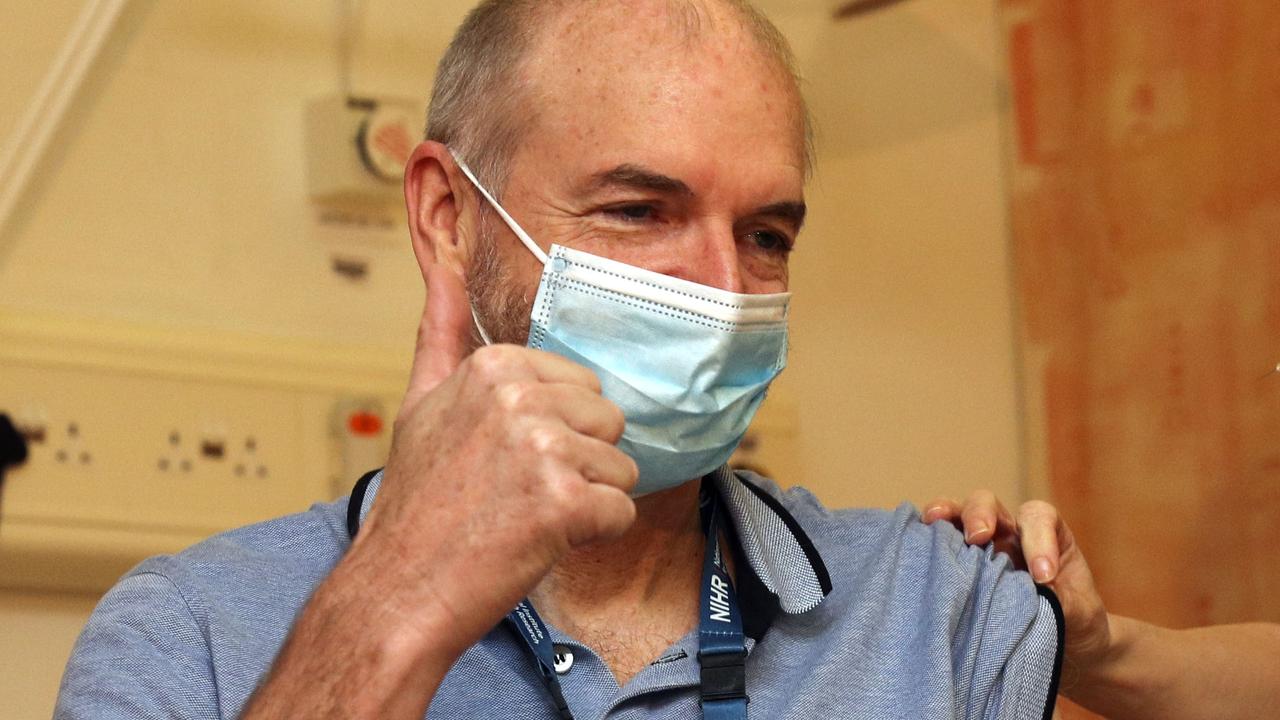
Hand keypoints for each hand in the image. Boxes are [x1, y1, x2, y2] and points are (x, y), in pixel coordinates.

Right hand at [353, 264, 638, 656]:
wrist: (399, 588)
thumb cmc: (416, 506)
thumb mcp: (420, 403)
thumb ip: (440, 331)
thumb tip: (440, 261)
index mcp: (494, 367)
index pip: (581, 386)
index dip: (556, 431)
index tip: (508, 459)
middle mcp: (519, 398)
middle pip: (608, 422)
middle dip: (578, 463)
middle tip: (518, 492)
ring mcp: (543, 448)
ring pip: (620, 469)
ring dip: (585, 503)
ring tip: (525, 517)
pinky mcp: (565, 501)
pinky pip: (621, 513)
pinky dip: (590, 537)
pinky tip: (538, 541)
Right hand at [921, 492, 1111, 668]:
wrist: (1063, 647)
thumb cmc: (1074, 623)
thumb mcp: (1081, 616)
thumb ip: (1064, 603)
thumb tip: (1037, 596)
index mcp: (1046, 534)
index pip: (1038, 518)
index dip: (1038, 539)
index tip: (1044, 578)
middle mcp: (1008, 533)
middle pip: (989, 503)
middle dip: (981, 514)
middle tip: (978, 536)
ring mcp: (979, 548)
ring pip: (956, 516)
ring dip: (945, 514)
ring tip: (933, 520)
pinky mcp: (958, 569)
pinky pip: (937, 545)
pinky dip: (925, 540)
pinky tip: (915, 545)